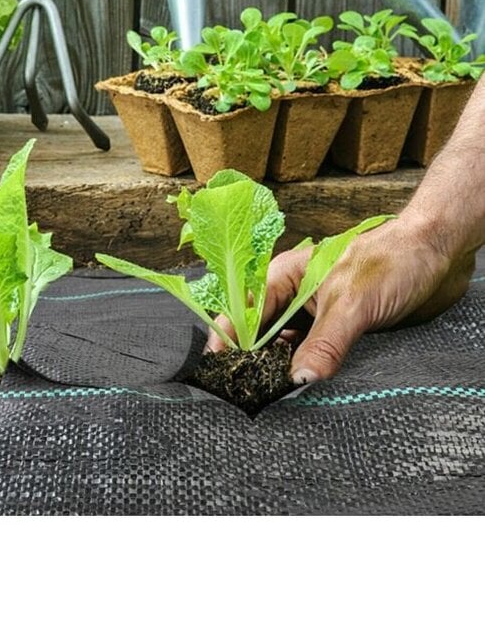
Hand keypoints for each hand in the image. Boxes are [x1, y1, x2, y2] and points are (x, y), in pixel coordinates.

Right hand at [205, 216, 475, 383]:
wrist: (436, 254)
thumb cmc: (391, 261)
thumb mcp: (353, 304)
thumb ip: (325, 342)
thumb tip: (297, 381)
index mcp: (284, 277)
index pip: (244, 313)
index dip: (228, 341)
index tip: (219, 372)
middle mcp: (295, 297)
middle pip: (261, 335)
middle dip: (252, 362)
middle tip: (244, 396)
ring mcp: (316, 316)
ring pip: (287, 349)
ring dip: (280, 372)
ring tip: (270, 401)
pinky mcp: (339, 333)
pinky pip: (314, 358)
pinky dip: (307, 374)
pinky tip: (304, 394)